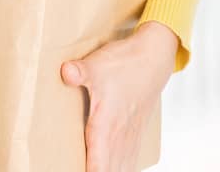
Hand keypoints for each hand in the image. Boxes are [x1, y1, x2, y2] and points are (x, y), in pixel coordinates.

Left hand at [60, 21, 178, 171]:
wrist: (153, 58)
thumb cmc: (125, 63)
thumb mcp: (97, 65)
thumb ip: (79, 71)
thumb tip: (65, 71)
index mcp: (107, 125)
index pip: (98, 164)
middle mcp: (119, 136)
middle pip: (109, 170)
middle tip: (78, 171)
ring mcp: (130, 136)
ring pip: (121, 167)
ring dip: (110, 171)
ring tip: (97, 171)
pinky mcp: (135, 133)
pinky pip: (129, 160)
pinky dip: (122, 168)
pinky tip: (117, 168)